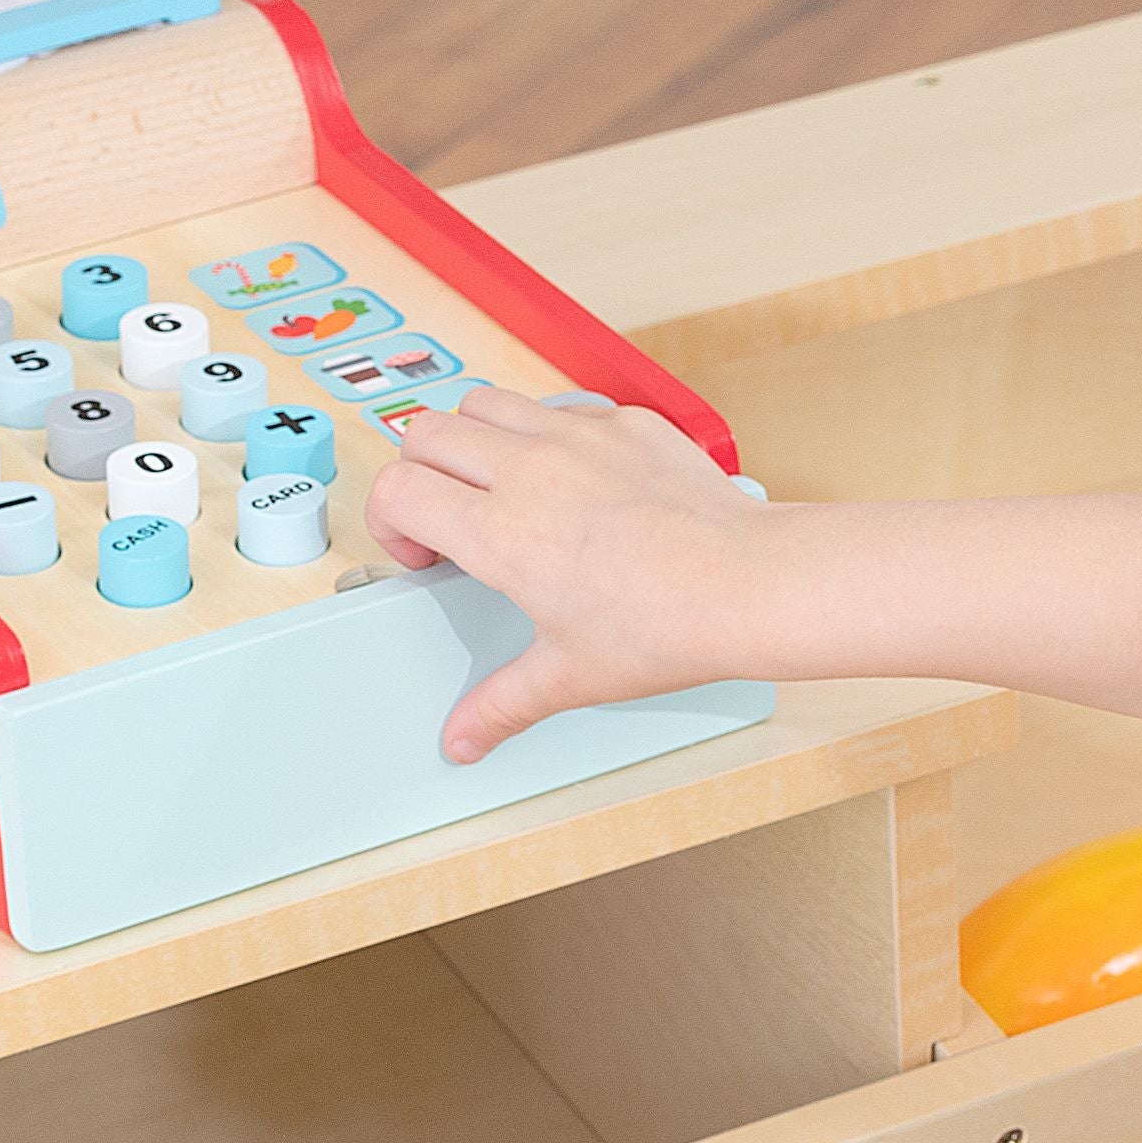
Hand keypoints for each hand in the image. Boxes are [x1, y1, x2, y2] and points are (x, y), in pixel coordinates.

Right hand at [363, 387, 773, 760]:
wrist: (750, 585)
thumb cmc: (667, 628)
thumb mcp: (571, 676)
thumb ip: (501, 704)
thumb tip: (461, 740)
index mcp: (502, 531)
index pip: (397, 489)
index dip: (390, 521)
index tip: (423, 554)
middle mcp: (530, 469)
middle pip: (426, 432)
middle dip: (420, 473)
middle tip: (451, 519)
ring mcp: (579, 436)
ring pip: (485, 402)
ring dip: (475, 439)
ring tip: (504, 488)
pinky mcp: (626, 422)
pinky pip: (560, 407)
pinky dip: (547, 434)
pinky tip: (577, 482)